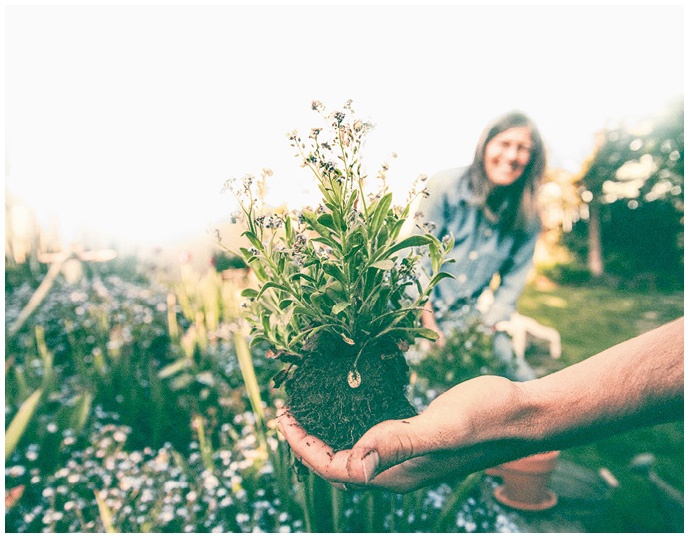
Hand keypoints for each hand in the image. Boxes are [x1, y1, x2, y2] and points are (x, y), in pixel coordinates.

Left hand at [277, 375, 522, 492]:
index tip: (282, 416)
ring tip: (308, 407)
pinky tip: (348, 402)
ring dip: (327, 432)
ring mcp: (409, 455)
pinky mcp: (418, 437)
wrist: (523, 413)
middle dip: (307, 441)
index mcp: (398, 474)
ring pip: (354, 450)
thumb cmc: (488, 418)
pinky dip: (352, 422)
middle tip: (287, 409)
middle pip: (339, 463)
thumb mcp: (443, 427)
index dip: (303, 446)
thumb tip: (355, 464)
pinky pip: (374, 436)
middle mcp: (399, 470)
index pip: (335, 469)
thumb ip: (399, 443)